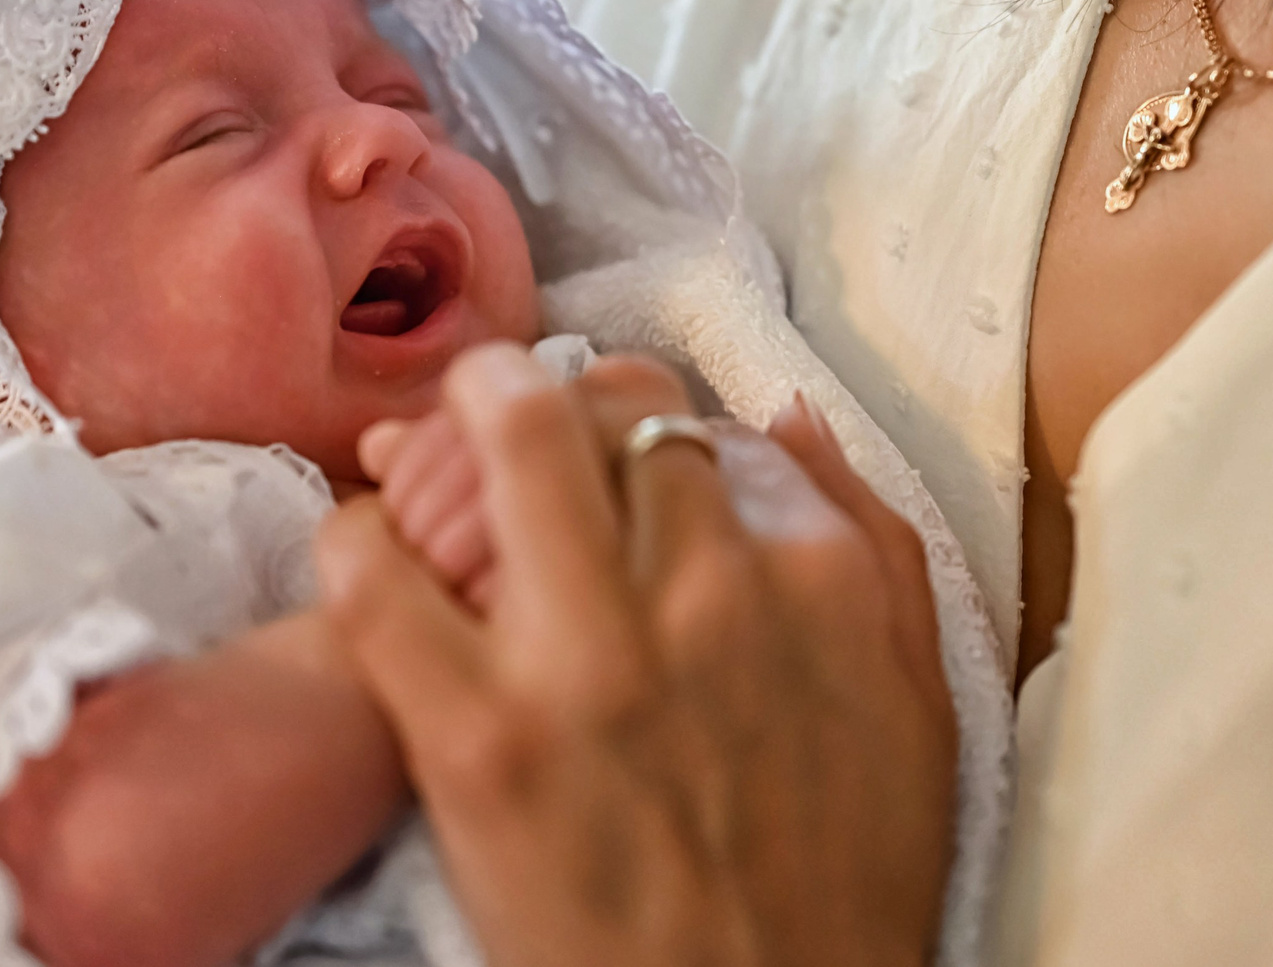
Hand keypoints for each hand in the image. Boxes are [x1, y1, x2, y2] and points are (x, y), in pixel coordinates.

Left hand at [315, 344, 957, 966]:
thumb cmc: (843, 881)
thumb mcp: (914, 699)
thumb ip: (868, 539)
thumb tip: (786, 417)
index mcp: (815, 577)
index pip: (698, 420)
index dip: (630, 411)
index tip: (597, 437)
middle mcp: (710, 591)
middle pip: (597, 409)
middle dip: (537, 391)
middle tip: (496, 405)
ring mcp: (590, 659)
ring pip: (504, 446)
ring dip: (451, 426)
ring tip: (419, 450)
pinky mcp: (479, 739)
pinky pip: (381, 580)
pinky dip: (357, 540)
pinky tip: (364, 550)